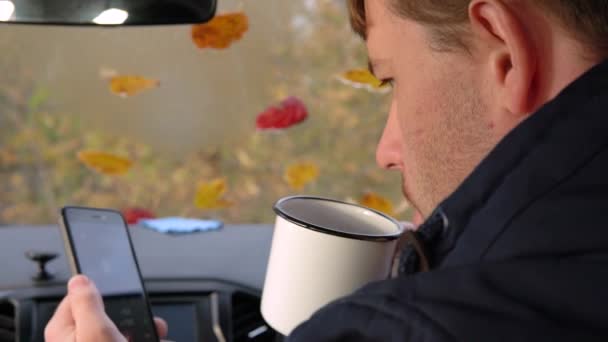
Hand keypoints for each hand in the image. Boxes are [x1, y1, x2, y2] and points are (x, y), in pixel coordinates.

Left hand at [45, 275, 168, 340]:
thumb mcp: (95, 331)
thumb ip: (86, 301)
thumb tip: (79, 278)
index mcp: (64, 329)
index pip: (79, 294)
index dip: (102, 287)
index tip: (121, 281)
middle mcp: (78, 339)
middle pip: (107, 311)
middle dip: (131, 312)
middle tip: (146, 315)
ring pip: (122, 328)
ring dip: (143, 328)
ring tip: (156, 332)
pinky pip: (130, 338)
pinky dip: (146, 337)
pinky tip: (156, 338)